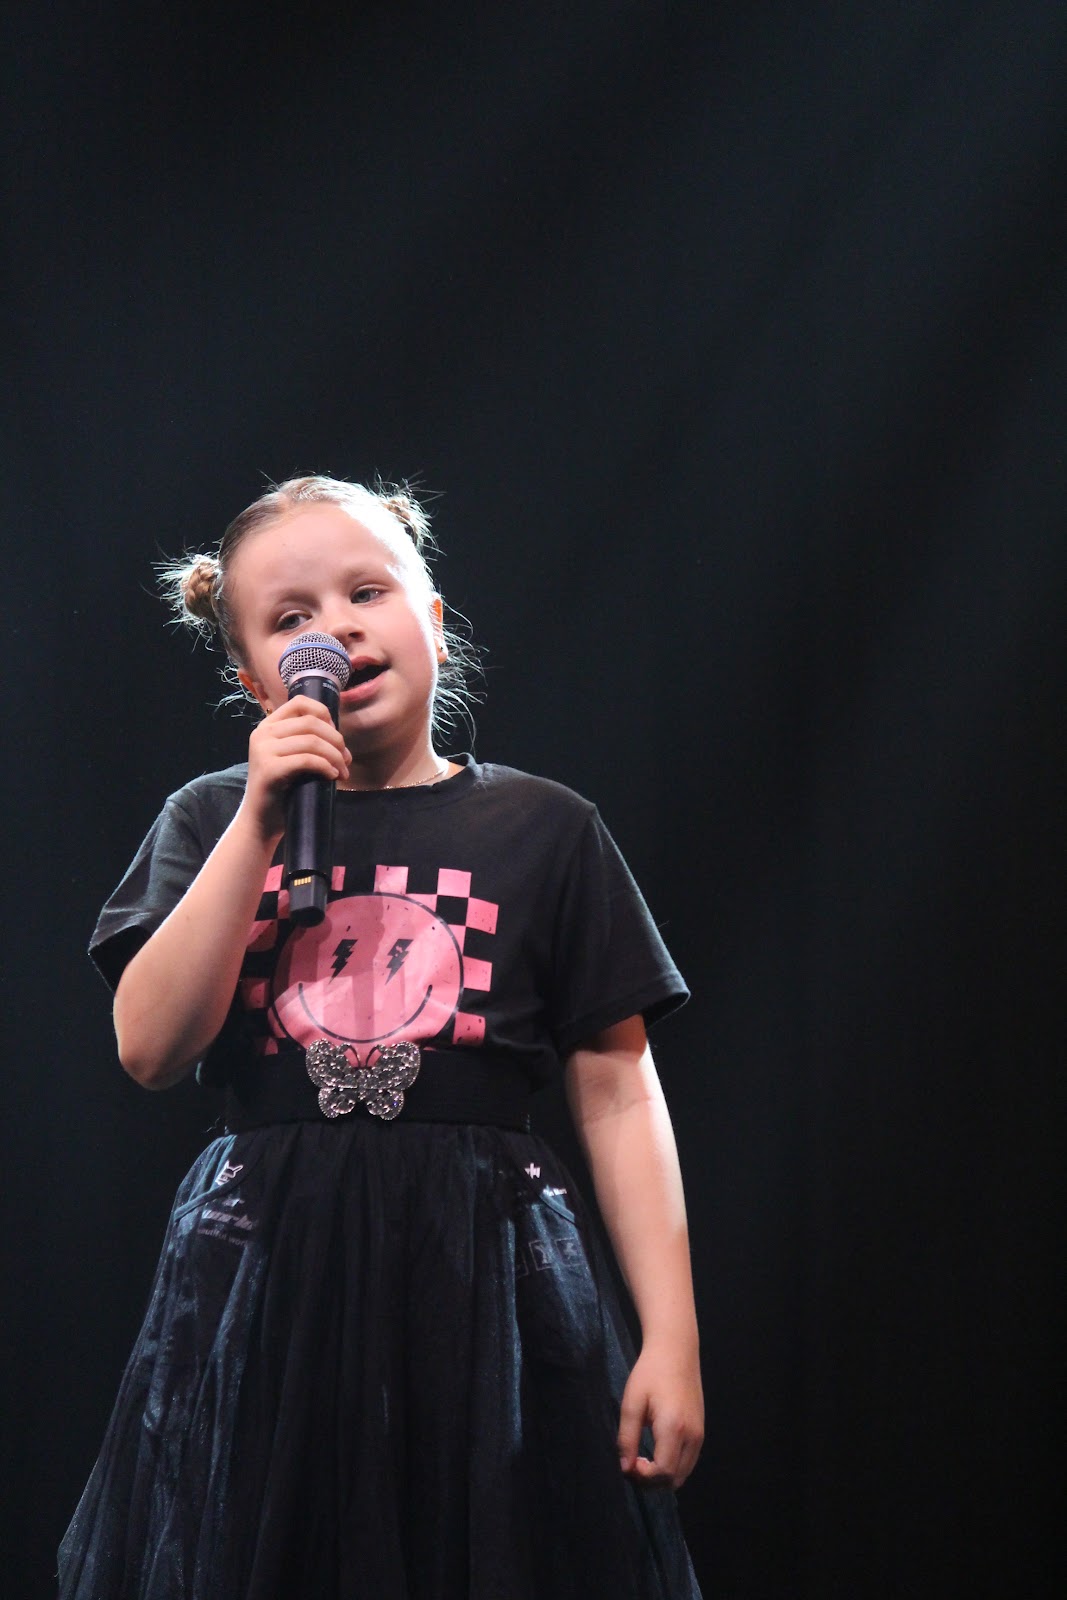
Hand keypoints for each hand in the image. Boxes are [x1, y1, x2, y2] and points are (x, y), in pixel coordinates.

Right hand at [242, 695, 350, 839]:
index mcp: (268, 726)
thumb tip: (340, 740)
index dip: (324, 714)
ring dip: (335, 756)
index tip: (336, 736)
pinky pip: (306, 760)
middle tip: (346, 760)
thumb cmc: (282, 789)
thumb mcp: (292, 757)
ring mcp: (263, 750)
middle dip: (336, 740)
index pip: (300, 703)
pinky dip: (325, 766)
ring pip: (311, 741)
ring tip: (342, 772)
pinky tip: (332, 775)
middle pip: (311, 723)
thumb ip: (307, 741)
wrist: (261, 819)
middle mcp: (262, 733)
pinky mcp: (269, 769)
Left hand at [617, 1343, 703, 1489]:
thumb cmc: (650, 1372)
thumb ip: (627, 1438)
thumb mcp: (632, 1403)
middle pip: (674, 1479)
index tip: (628, 1464)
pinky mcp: (700, 1431)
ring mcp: (699, 1434)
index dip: (643, 1477)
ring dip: (662, 1476)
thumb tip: (625, 1468)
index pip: (663, 1472)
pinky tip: (656, 1451)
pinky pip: (688, 1462)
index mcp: (674, 1428)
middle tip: (632, 1465)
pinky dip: (672, 1466)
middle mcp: (692, 1436)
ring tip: (642, 1460)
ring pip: (683, 1474)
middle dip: (651, 1481)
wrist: (676, 1350)